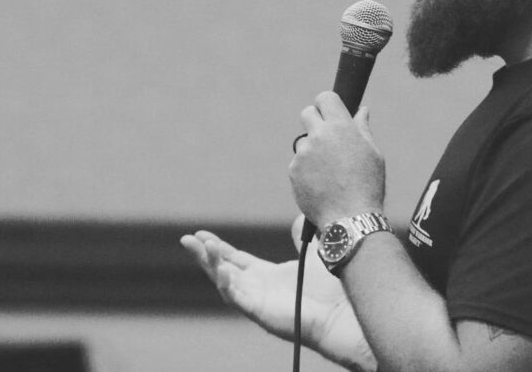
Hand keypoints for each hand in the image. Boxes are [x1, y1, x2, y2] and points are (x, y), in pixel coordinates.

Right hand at [181, 216, 375, 370]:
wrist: (344, 312)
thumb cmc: (332, 288)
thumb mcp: (312, 253)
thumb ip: (302, 237)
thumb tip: (298, 218)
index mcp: (268, 276)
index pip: (236, 260)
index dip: (218, 248)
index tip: (202, 234)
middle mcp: (259, 289)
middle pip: (223, 270)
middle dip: (204, 255)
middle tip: (187, 239)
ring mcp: (258, 302)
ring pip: (225, 283)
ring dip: (210, 265)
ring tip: (199, 246)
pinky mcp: (261, 312)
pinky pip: (237, 298)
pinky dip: (226, 283)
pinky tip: (220, 269)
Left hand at [290, 92, 385, 227]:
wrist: (350, 218)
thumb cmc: (368, 185)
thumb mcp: (373, 154)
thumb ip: (362, 128)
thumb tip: (362, 110)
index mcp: (341, 127)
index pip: (325, 98)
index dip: (327, 104)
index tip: (330, 112)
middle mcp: (320, 135)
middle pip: (307, 113)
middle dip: (315, 121)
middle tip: (326, 137)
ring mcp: (304, 153)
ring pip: (304, 142)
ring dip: (312, 150)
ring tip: (330, 172)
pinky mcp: (294, 170)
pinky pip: (298, 163)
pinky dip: (307, 170)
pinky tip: (321, 184)